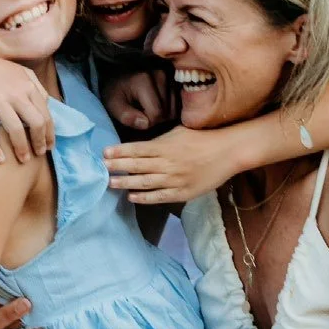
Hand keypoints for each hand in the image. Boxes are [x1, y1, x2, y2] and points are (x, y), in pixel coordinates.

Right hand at [0, 49, 53, 162]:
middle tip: (39, 154)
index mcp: (28, 87)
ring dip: (22, 148)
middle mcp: (15, 94)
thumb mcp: (21, 72)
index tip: (49, 147)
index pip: (45, 115)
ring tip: (23, 160)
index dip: (49, 134)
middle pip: (35, 123)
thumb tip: (49, 105)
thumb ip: (37, 87)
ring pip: (16, 130)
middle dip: (39, 142)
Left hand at [102, 69, 177, 130]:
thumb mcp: (112, 104)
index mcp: (144, 80)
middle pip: (168, 113)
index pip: (156, 114)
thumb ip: (126, 116)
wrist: (119, 71)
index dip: (147, 123)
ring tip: (148, 108)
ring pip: (174, 110)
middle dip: (155, 119)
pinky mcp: (176, 79)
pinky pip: (178, 103)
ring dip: (163, 114)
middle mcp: (161, 74)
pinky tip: (157, 104)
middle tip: (141, 113)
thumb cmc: (115, 90)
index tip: (136, 118)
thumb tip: (145, 124)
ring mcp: (170, 75)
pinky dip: (169, 109)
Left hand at [104, 125, 239, 203]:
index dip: (119, 152)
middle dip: (117, 167)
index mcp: (166, 146)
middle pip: (137, 166)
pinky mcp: (183, 192)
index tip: (104, 153)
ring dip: (125, 183)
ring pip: (145, 183)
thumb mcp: (179, 131)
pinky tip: (131, 197)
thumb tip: (139, 146)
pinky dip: (144, 198)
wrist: (228, 152)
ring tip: (110, 183)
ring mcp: (175, 179)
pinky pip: (159, 196)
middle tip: (101, 169)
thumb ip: (159, 140)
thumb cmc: (203, 138)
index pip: (137, 149)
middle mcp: (168, 163)